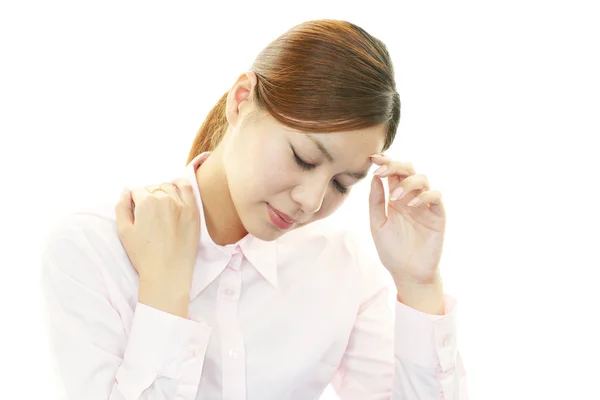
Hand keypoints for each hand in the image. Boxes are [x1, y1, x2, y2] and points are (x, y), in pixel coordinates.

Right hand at [115, 178, 199, 289]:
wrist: (167, 272)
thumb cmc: (143, 255)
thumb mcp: (124, 231)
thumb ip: (122, 207)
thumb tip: (126, 191)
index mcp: (146, 203)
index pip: (137, 192)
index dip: (134, 201)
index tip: (137, 212)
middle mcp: (164, 199)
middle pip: (152, 189)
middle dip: (147, 196)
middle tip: (149, 213)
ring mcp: (181, 204)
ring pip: (168, 187)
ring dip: (162, 191)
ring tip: (160, 204)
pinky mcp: (194, 212)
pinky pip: (188, 189)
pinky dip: (180, 184)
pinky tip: (176, 185)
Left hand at [368, 154, 445, 284]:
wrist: (407, 273)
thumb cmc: (391, 250)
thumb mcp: (377, 223)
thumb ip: (376, 201)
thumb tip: (375, 177)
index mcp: (395, 197)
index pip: (392, 173)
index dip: (385, 162)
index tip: (373, 158)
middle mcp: (411, 197)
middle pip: (408, 169)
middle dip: (396, 165)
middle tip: (382, 171)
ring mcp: (425, 205)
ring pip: (423, 179)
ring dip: (407, 182)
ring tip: (395, 197)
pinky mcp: (437, 216)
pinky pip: (435, 197)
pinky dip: (424, 196)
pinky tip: (410, 205)